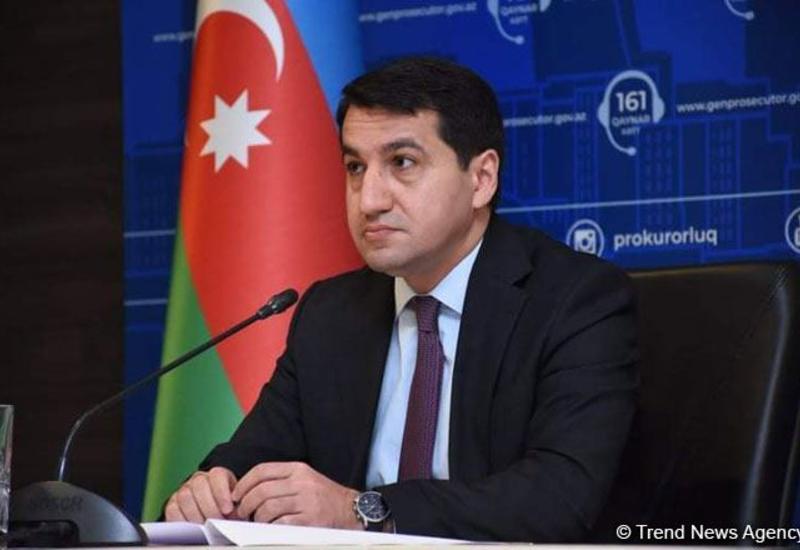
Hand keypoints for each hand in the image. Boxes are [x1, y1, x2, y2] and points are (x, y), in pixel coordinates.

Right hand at [165, 466, 236, 522]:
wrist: (213, 515)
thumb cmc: (226, 509)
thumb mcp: (235, 506)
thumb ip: (235, 507)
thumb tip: (234, 514)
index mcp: (217, 475)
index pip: (217, 476)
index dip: (222, 493)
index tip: (227, 510)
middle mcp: (199, 478)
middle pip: (199, 484)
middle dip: (209, 506)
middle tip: (216, 521)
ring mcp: (184, 489)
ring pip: (185, 496)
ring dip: (196, 514)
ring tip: (205, 527)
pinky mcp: (173, 503)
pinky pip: (173, 509)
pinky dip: (182, 520)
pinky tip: (192, 528)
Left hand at [232, 461, 361, 528]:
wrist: (350, 509)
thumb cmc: (323, 496)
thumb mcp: (304, 479)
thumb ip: (280, 481)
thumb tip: (248, 492)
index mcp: (298, 469)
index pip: (262, 470)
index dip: (244, 483)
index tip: (236, 495)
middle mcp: (301, 482)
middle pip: (261, 491)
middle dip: (246, 504)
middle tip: (242, 513)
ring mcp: (306, 501)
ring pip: (268, 508)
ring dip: (257, 518)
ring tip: (258, 522)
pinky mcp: (309, 520)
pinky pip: (280, 524)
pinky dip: (271, 528)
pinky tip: (271, 529)